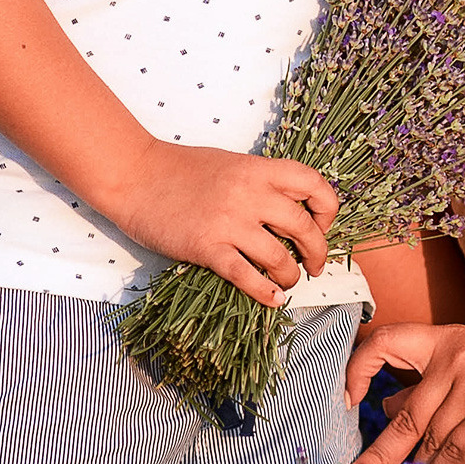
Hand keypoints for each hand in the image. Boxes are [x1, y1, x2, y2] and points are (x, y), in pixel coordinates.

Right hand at [110, 141, 338, 307]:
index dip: (328, 207)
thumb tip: (289, 207)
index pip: (313, 184)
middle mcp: (249, 193)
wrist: (136, 176)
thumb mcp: (231, 164)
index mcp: (258, 169)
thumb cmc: (181, 169)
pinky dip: (266, 293)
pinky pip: (246, 276)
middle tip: (315, 265)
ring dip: (291, 276)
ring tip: (289, 282)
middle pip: (303, 227)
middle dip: (317, 252)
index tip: (324, 223)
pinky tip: (273, 299)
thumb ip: (260, 182)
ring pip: (279, 258)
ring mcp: (228, 222)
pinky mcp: (207, 248)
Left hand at [342, 321, 464, 463]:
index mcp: (450, 337)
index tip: (346, 399)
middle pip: (405, 413)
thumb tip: (386, 405)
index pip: (387, 339)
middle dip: (378, 453)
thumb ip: (434, 381)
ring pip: (431, 439)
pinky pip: (454, 453)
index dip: (358, 368)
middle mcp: (458, 354)